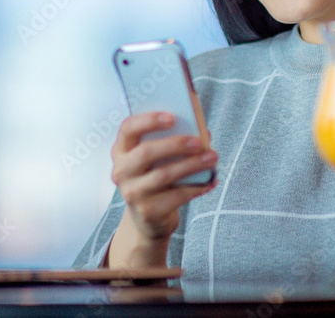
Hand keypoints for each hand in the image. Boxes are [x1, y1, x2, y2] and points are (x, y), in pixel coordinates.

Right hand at [108, 112, 216, 264]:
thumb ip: (173, 139)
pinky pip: (176, 196)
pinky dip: (197, 187)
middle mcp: (121, 171)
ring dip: (192, 165)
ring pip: (164, 175)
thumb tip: (202, 132)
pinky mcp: (147, 211)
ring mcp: (132, 193)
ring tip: (212, 158)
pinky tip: (211, 181)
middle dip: (176, 144)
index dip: (149, 120)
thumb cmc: (156, 176)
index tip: (173, 117)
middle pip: (146, 152)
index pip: (128, 128)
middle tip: (200, 142)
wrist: (148, 218)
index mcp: (121, 150)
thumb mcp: (157, 158)